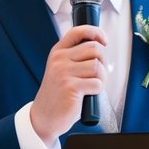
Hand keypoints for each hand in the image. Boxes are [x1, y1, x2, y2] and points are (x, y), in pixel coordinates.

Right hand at [29, 25, 106, 141]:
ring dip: (101, 78)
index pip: (79, 31)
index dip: (96, 32)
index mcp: (58, 52)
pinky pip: (97, 83)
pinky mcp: (70, 87)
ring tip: (92, 86)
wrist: (44, 117)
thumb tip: (101, 46)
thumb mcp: (62, 69)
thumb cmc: (59, 94)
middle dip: (102, 61)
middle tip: (96, 74)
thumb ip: (76, 56)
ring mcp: (64, 72)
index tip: (104, 40)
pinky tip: (88, 94)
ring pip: (97, 66)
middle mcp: (59, 59)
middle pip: (95, 48)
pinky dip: (98, 90)